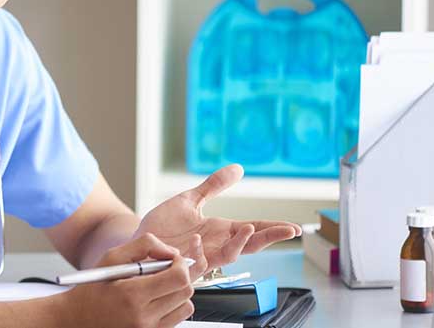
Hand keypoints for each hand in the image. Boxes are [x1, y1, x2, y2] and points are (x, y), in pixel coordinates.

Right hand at [59, 234, 196, 327]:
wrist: (78, 319)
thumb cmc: (93, 288)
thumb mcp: (111, 257)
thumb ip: (144, 245)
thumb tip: (172, 251)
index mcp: (132, 295)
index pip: (178, 278)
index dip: (181, 264)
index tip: (174, 259)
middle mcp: (143, 317)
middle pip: (185, 291)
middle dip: (180, 276)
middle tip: (165, 270)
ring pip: (186, 306)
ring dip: (177, 292)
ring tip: (157, 287)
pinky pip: (178, 319)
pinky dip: (172, 306)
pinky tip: (155, 301)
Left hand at [135, 164, 301, 270]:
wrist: (138, 240)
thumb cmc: (163, 225)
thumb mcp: (190, 200)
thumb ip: (213, 186)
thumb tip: (238, 168)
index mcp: (220, 231)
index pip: (253, 230)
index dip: (274, 229)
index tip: (295, 227)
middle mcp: (214, 246)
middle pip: (249, 244)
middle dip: (269, 237)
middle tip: (288, 231)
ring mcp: (200, 257)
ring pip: (228, 256)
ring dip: (240, 244)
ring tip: (249, 228)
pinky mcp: (182, 265)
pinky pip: (196, 263)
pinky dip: (199, 252)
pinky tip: (198, 239)